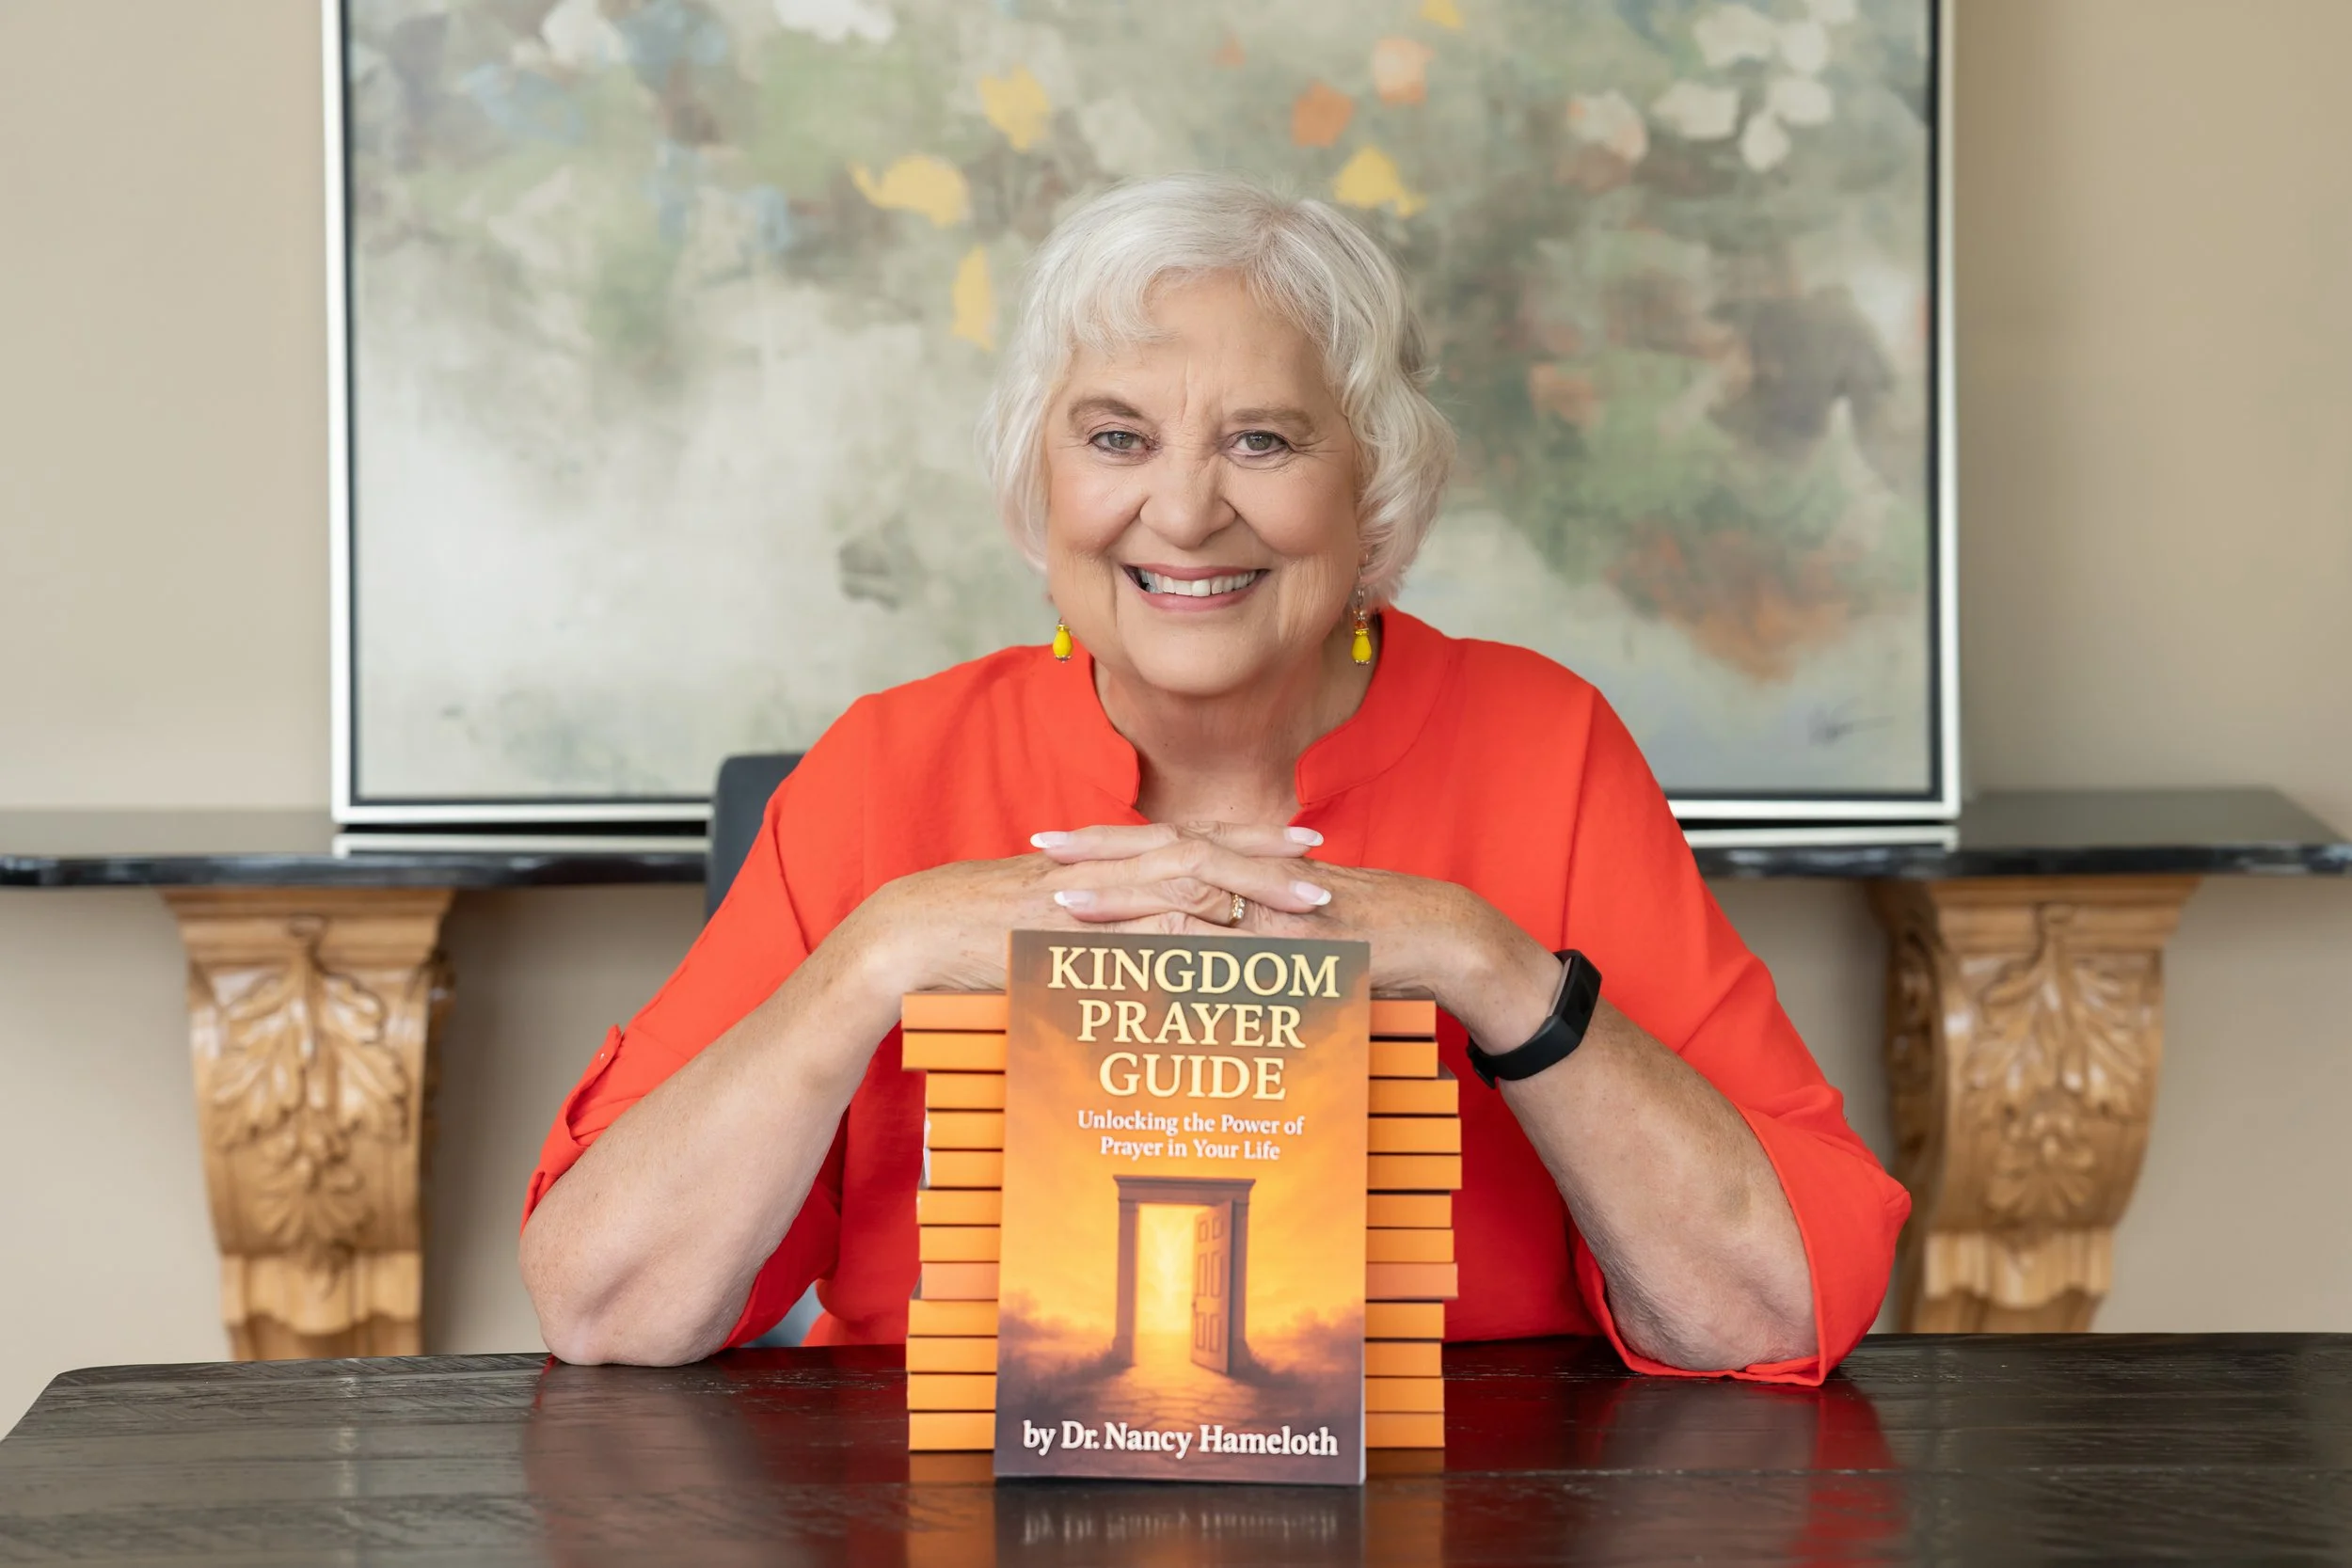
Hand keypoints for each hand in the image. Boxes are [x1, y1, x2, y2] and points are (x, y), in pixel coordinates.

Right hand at [841, 822, 1329, 1001]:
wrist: (913, 933)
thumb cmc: (972, 936)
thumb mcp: (1048, 927)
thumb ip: (1097, 932)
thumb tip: (1138, 955)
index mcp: (1103, 862)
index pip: (1188, 841)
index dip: (1246, 843)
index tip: (1296, 846)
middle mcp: (1106, 865)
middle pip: (1203, 847)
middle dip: (1267, 855)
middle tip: (1324, 858)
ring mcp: (1094, 889)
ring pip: (1192, 875)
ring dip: (1256, 886)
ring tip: (1310, 900)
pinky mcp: (1076, 921)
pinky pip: (1145, 920)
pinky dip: (1196, 923)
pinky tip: (1240, 932)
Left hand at [1033, 823, 1562, 1050]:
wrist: (1432, 933)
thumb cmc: (1363, 932)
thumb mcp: (1290, 923)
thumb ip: (1239, 925)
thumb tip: (1188, 946)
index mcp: (1245, 863)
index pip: (1163, 844)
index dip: (1105, 843)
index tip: (1051, 844)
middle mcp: (1251, 870)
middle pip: (1160, 851)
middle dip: (1094, 852)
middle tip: (1034, 850)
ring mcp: (1270, 898)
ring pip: (1184, 887)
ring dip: (1121, 893)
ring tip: (1061, 898)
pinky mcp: (1293, 932)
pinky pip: (1232, 937)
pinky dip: (1183, 944)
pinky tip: (1140, 956)